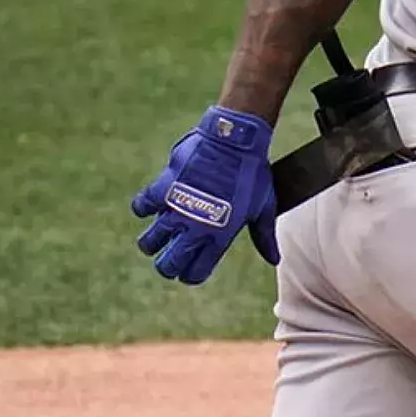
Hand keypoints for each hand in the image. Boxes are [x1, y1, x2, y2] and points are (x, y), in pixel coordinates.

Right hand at [131, 106, 280, 284]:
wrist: (235, 141)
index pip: (194, 273)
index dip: (190, 275)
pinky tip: (154, 204)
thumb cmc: (252, 174)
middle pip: (167, 264)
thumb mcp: (263, 207)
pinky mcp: (162, 188)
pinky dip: (143, 207)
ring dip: (152, 242)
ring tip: (160, 234)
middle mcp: (194, 228)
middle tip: (170, 255)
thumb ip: (264, 237)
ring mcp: (176, 209)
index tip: (190, 268)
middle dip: (167, 265)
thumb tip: (274, 260)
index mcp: (219, 236)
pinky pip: (141, 207)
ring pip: (148, 242)